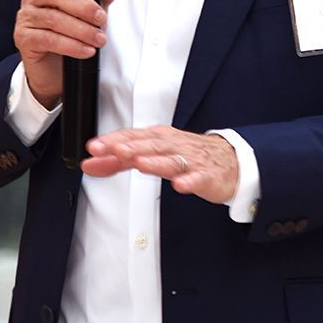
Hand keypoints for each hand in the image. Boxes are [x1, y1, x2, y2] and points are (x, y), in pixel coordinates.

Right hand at [13, 0, 120, 107]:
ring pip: (53, 18)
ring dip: (81, 29)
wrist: (57, 70)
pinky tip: (86, 50)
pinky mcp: (24, 39)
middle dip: (83, 7)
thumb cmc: (72, 35)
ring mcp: (26, 18)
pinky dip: (71, 45)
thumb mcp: (91, 13)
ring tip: (99, 39)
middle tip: (101, 19)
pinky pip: (48, 39)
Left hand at [82, 125, 239, 203]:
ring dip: (156, 161)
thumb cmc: (188, 155)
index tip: (93, 147)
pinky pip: (198, 178)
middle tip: (113, 151)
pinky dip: (189, 181)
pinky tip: (180, 185)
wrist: (231, 160)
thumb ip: (121, 161)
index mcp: (159, 138)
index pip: (133, 137)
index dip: (113, 142)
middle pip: (150, 145)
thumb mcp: (153, 154)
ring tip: (140, 163)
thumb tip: (91, 163)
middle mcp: (174, 145)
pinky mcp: (207, 176)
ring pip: (172, 160)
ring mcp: (191, 160)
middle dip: (131, 147)